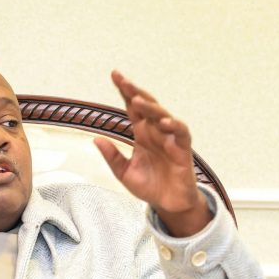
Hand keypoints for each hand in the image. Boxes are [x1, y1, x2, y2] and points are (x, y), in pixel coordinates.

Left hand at [94, 70, 210, 236]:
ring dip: (150, 107)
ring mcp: (170, 139)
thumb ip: (112, 156)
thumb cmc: (149, 186)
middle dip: (134, 91)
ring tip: (137, 100)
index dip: (124, 91)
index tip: (115, 75)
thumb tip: (95, 140)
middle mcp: (156, 132)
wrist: (168, 204)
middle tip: (122, 80)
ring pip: (162, 115)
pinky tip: (164, 122)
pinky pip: (180, 133)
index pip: (132, 108)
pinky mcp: (183, 149)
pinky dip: (174, 126)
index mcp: (141, 134)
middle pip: (146, 106)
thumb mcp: (123, 173)